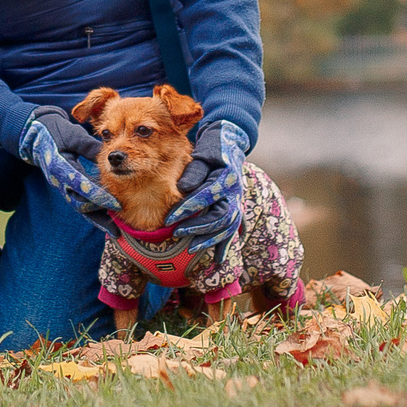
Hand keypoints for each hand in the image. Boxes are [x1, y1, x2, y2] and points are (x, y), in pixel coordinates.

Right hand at [18, 105, 117, 217]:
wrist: (36, 135)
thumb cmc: (56, 132)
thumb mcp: (73, 135)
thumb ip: (89, 147)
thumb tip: (110, 157)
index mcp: (60, 167)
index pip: (81, 186)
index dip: (99, 196)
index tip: (115, 203)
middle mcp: (59, 181)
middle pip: (80, 202)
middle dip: (100, 212)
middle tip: (119, 219)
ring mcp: (62, 186)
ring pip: (80, 207)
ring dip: (97, 219)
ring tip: (115, 231)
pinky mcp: (66, 187)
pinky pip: (80, 203)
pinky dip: (93, 213)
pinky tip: (106, 222)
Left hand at [166, 122, 247, 250]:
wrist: (231, 146)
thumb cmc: (213, 151)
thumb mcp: (202, 156)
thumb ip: (194, 172)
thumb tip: (183, 188)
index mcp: (226, 178)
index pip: (205, 196)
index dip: (187, 208)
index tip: (169, 218)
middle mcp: (235, 193)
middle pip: (220, 216)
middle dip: (197, 227)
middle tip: (176, 233)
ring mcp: (237, 203)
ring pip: (227, 227)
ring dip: (209, 240)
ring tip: (190, 249)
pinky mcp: (236, 209)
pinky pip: (232, 231)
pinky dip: (224, 246)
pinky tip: (217, 260)